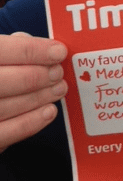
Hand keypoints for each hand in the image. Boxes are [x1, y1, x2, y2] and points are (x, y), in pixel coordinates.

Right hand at [0, 33, 67, 152]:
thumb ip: (11, 46)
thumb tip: (39, 46)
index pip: (1, 50)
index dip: (33, 50)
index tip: (58, 52)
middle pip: (3, 81)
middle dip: (38, 76)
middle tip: (58, 73)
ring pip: (5, 107)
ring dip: (39, 98)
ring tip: (59, 89)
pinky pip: (4, 134)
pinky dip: (30, 123)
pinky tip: (48, 111)